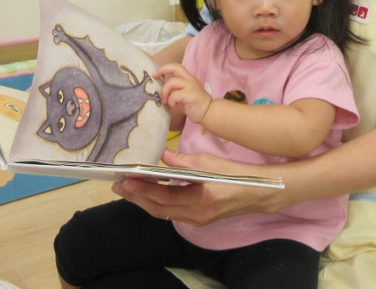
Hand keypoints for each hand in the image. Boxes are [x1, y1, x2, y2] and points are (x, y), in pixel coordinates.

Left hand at [112, 148, 286, 225]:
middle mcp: (195, 214)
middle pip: (159, 209)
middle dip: (136, 198)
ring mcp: (197, 220)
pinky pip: (172, 213)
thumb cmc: (236, 174)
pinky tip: (150, 193)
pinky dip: (158, 204)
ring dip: (145, 202)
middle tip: (118, 186)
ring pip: (163, 213)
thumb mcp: (210, 162)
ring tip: (129, 189)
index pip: (163, 195)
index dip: (142, 189)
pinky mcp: (198, 219)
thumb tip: (161, 155)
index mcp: (199, 199)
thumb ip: (183, 161)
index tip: (125, 180)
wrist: (258, 193)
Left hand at [154, 63, 211, 123]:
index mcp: (189, 79)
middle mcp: (190, 80)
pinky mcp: (191, 95)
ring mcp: (191, 86)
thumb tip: (161, 89)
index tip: (155, 74)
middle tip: (155, 77)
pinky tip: (174, 106)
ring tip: (165, 101)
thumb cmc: (194, 105)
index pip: (177, 67)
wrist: (209, 113)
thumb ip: (175, 90)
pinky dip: (171, 101)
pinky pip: (175, 95)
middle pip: (175, 68)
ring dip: (165, 92)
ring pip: (172, 82)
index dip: (165, 68)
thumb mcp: (184, 94)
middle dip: (162, 70)